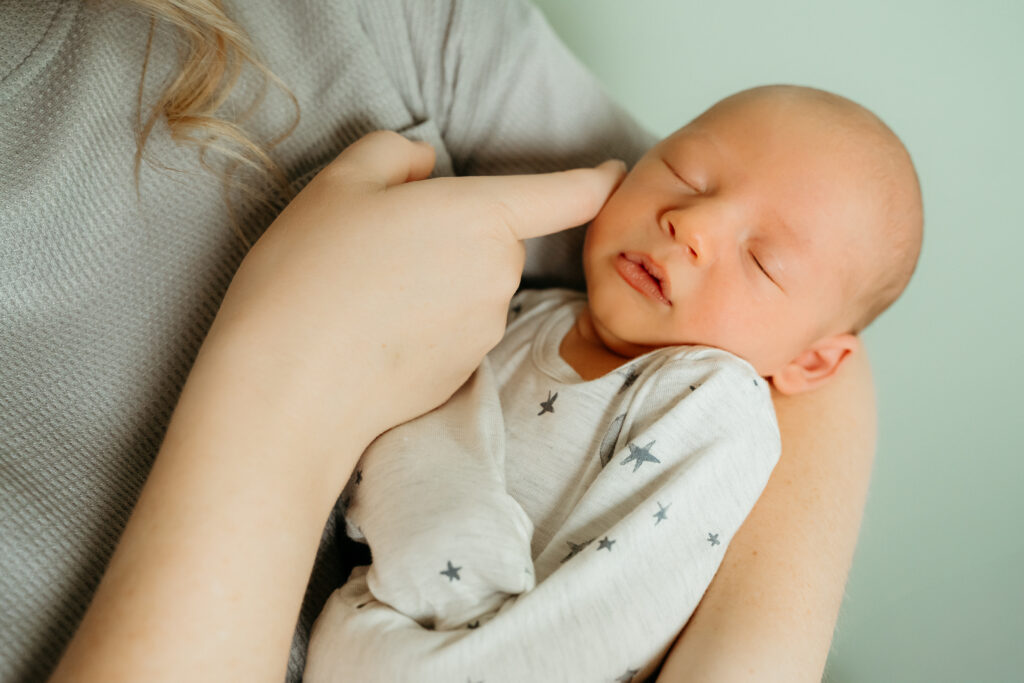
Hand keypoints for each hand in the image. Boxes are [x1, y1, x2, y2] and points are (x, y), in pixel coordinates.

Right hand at [49, 132, 624, 682]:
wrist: (289, 389)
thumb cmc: (310, 274)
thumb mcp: (340, 182)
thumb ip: (395, 154)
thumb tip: (424, 169)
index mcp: (482, 217)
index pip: (566, 194)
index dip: (594, 180)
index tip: (612, 173)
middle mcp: (499, 275)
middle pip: (496, 240)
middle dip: (455, 233)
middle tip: (380, 244)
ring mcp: (485, 331)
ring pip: (473, 286)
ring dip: (438, 281)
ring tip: (366, 294)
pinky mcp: (465, 374)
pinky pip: (456, 329)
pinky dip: (427, 324)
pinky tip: (375, 332)